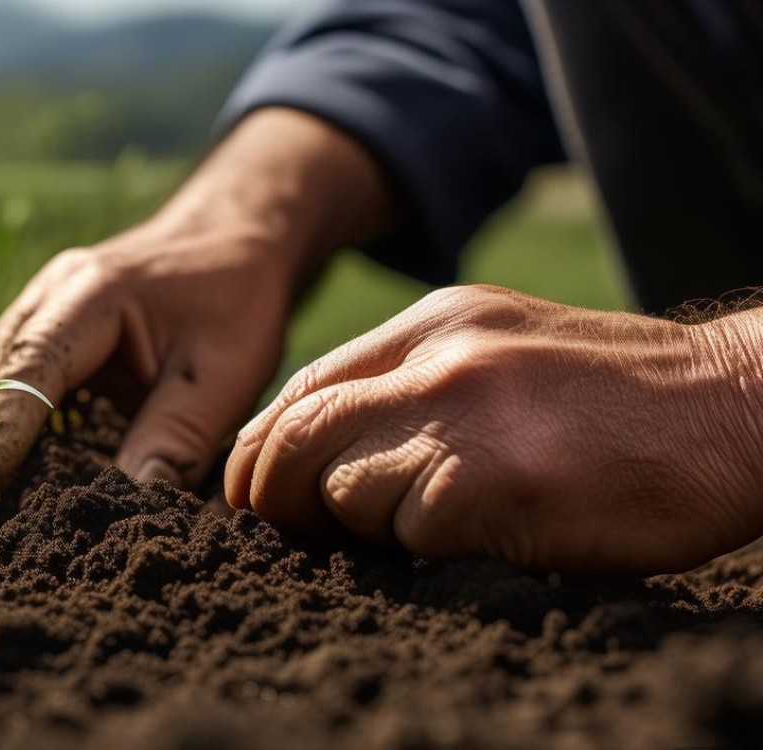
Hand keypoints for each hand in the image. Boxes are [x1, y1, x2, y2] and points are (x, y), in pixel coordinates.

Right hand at [0, 221, 292, 485]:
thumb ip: (178, 436)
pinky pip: (14, 388)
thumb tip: (132, 502)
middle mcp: (47, 299)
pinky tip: (11, 484)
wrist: (233, 237)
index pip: (27, 371)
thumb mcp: (227, 372)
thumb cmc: (234, 298)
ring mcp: (38, 314)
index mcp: (90, 296)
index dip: (0, 435)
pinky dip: (10, 433)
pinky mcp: (45, 337)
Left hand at [225, 285, 762, 574]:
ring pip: (342, 487)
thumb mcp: (502, 352)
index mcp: (434, 323)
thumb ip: (414, 384)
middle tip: (283, 530)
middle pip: (298, 434)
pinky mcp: (498, 478)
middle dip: (271, 493)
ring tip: (419, 529)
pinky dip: (423, 550)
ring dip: (359, 527)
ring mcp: (468, 412)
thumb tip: (318, 451)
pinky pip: (409, 532)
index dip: (262, 447)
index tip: (252, 492)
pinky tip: (474, 540)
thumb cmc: (617, 401)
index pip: (305, 386)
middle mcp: (440, 355)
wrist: (737, 407)